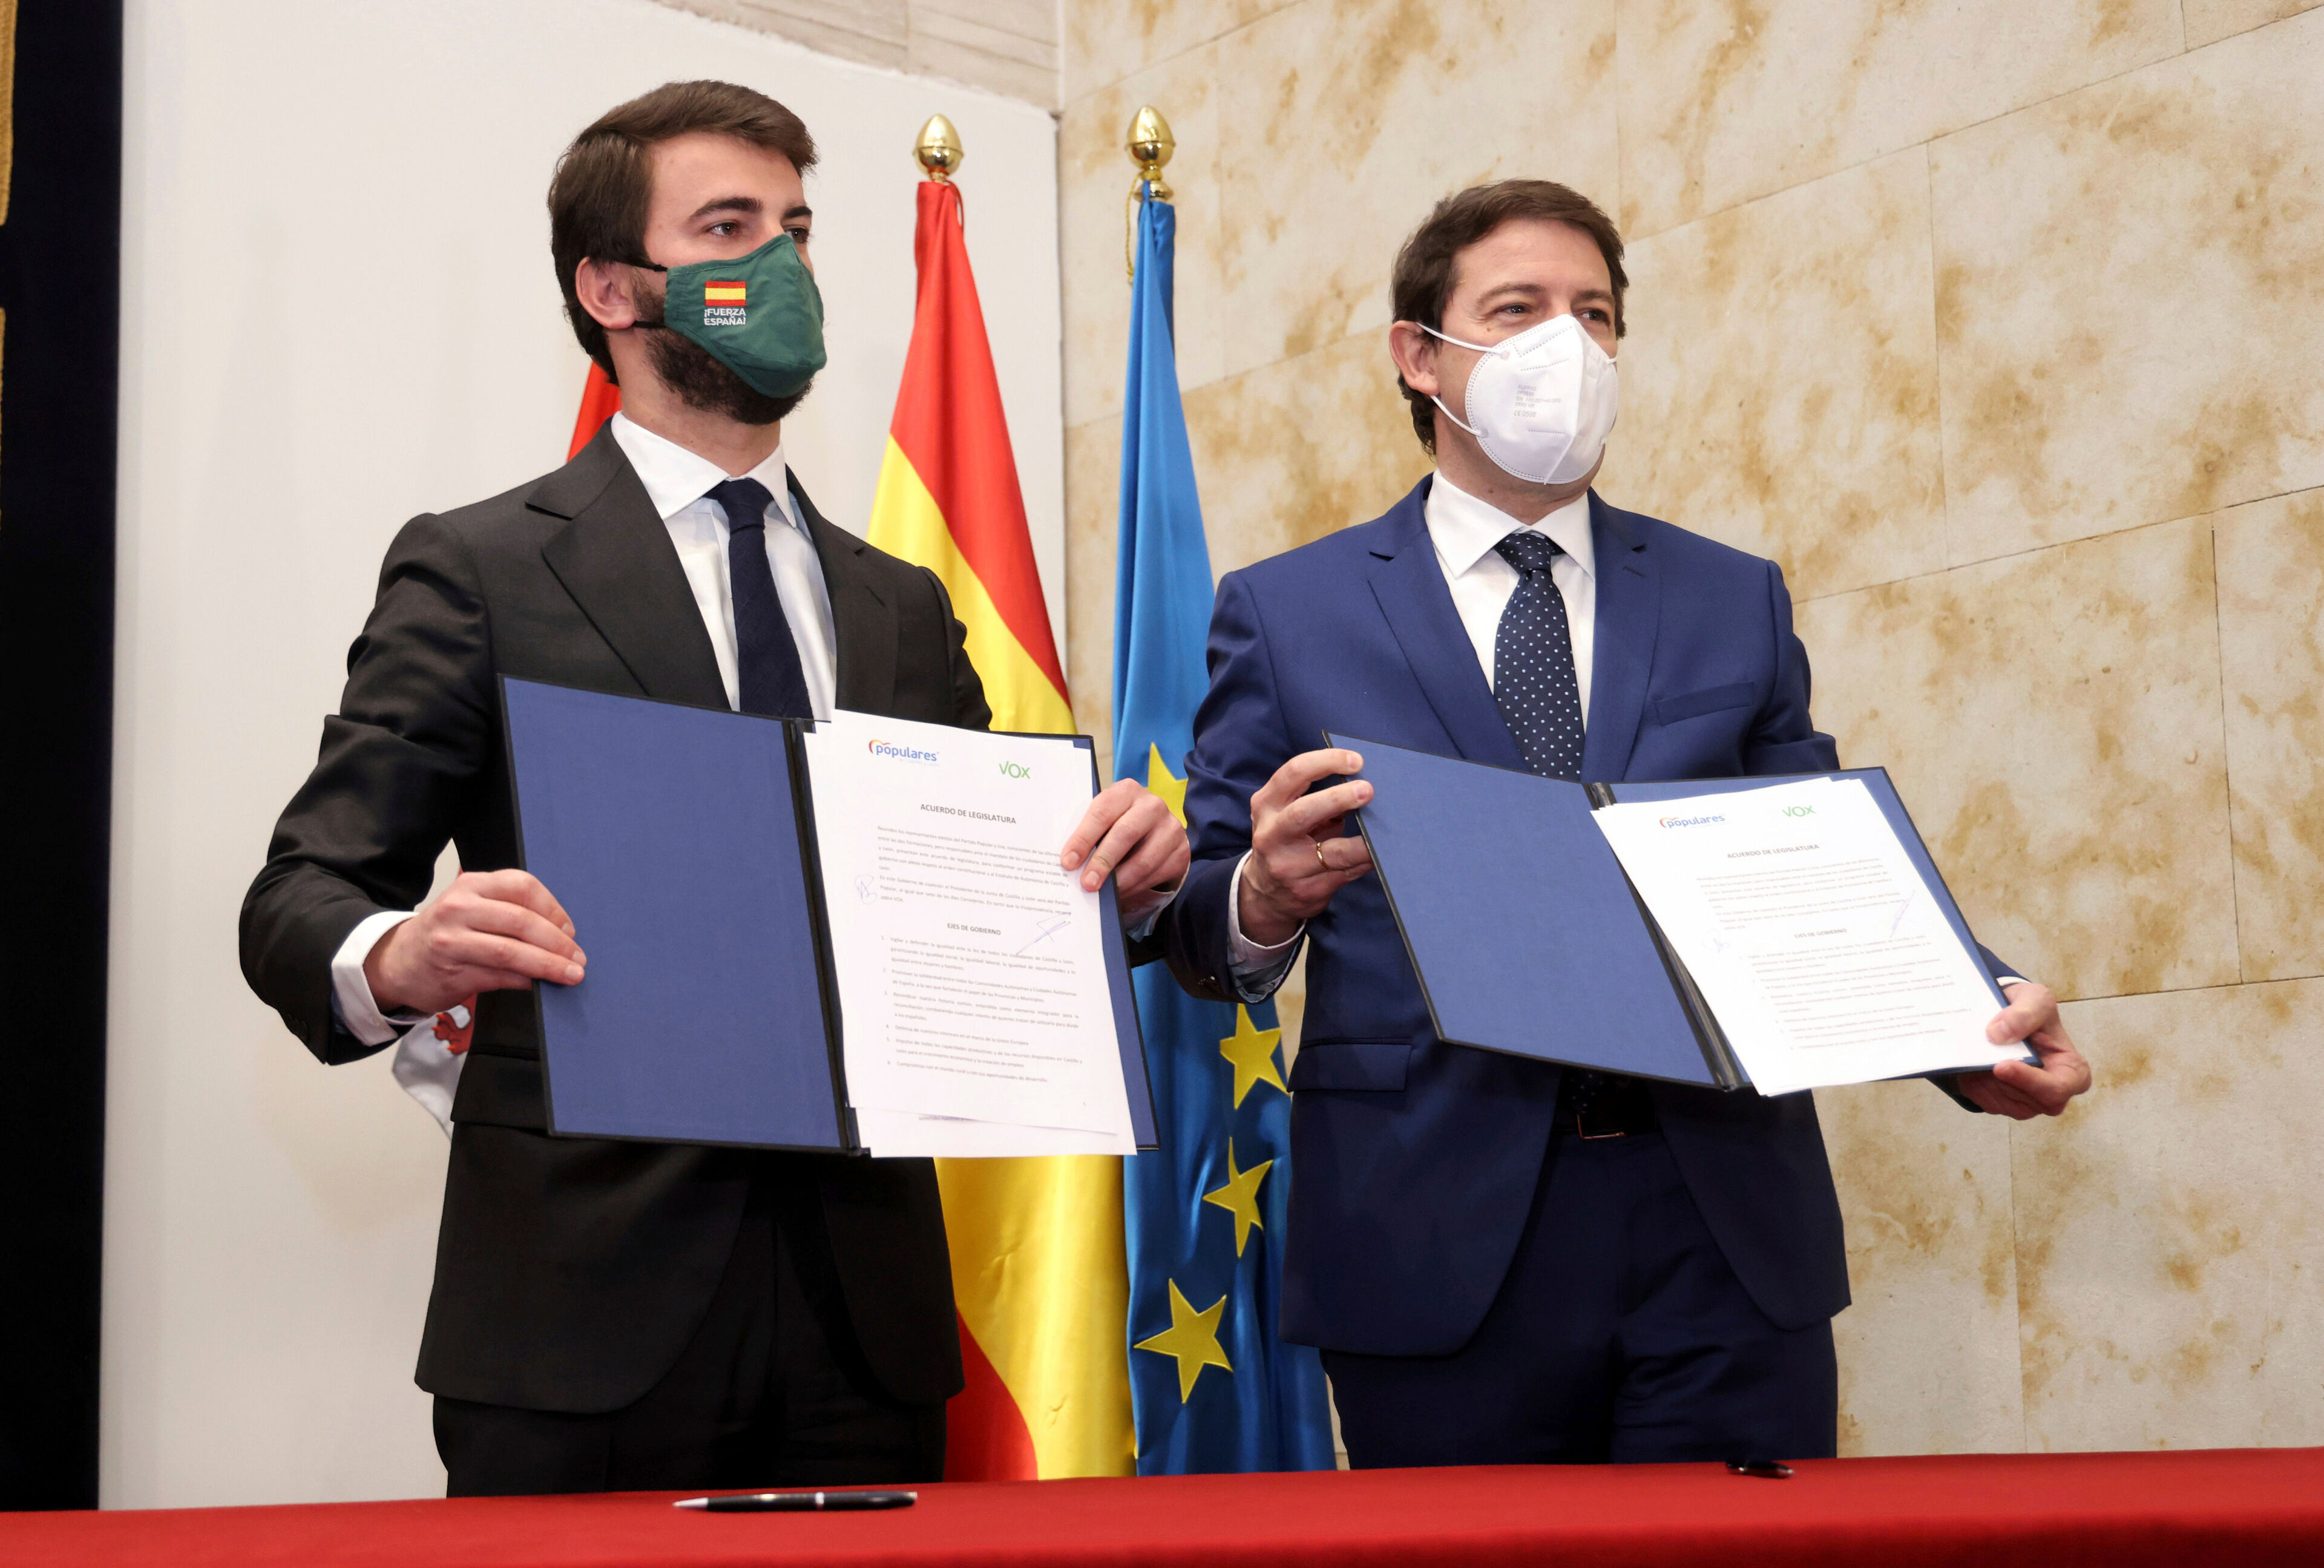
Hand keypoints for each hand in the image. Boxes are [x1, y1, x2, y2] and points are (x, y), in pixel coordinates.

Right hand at [363, 869, 584, 1016]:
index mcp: (472, 885)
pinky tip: (537, 984)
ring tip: (570, 975)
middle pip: (521, 920)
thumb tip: (562, 935)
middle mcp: (459, 908)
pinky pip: (498, 977)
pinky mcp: (451, 972)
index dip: (553, 909)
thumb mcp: (472, 907)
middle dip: (557, 942)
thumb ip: (509, 911)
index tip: (570, 930)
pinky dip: (524, 981)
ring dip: (547, 966)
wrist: (396, 961)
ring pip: (511, 952)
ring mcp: (452, 941)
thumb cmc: (447, 932)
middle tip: (578, 958)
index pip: (522, 886)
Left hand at [1060, 778, 1189, 923]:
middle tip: (1088, 883)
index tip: (1068, 862)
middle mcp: (1152, 805)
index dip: (1083, 839)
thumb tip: (1070, 863)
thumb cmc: (1120, 822)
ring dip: (1120, 881)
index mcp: (1126, 791)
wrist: (1157, 827)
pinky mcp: (1181, 850)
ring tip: (1104, 894)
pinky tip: (1121, 892)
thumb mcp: (1106, 818)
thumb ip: (1090, 833)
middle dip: (1103, 862)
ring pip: (1144, 860)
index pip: (1102, 812)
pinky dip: (1136, 887)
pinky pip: (1157, 874)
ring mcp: (1170, 827)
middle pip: (1125, 834)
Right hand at [1237, 749, 1373, 947]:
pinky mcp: (1307, 890)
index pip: (1294, 773)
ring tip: (1383, 830)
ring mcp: (1287, 866)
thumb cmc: (1286, 841)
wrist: (1265, 894)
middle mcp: (1271, 835)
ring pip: (1331, 852)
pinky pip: (1345, 873)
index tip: (1355, 761)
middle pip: (1303, 812)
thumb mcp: (1287, 813)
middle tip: (1368, 790)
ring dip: (1362, 841)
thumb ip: (1317, 797)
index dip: (1326, 762)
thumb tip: (1362, 780)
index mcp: (1266, 805)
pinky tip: (1382, 853)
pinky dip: (1366, 861)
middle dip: (1338, 798)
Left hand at [1954, 981, 2090, 1117]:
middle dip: (2000, 1080)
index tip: (2003, 1065)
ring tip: (1975, 1053)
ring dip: (1983, 1079)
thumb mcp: (2036, 999)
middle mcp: (2051, 1093)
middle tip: (1980, 1058)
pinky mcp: (2000, 1102)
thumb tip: (1998, 1035)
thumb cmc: (2031, 1010)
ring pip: (2000, 1100)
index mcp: (2073, 1071)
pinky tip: (1970, 1062)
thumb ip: (2025, 1013)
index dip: (2031, 1081)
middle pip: (2026, 1100)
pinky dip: (1973, 1081)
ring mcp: (2025, 1101)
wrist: (2005, 1014)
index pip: (2058, 1089)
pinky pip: (1982, 1099)